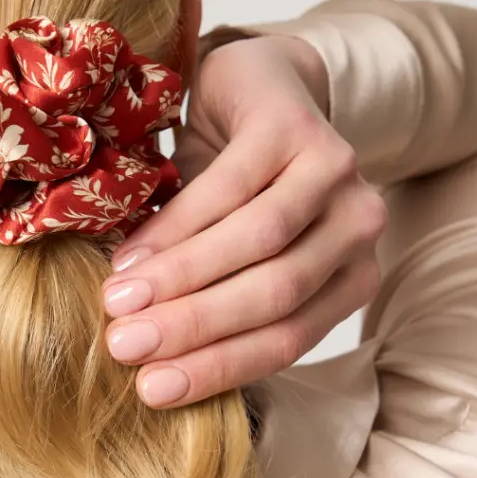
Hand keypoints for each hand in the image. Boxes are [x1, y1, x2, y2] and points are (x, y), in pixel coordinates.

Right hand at [102, 33, 387, 406]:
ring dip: (182, 278)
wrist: (254, 86)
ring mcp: (335, 172)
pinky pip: (230, 187)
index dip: (218, 368)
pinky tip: (133, 251)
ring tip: (118, 301)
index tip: (151, 391)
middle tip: (124, 347)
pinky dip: (176, 226)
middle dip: (195, 327)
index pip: (289, 339)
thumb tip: (149, 375)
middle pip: (277, 295)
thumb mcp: (232, 254)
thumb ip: (214, 304)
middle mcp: (358, 227)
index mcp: (351, 273)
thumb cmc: (237, 187)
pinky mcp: (296, 126)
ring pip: (259, 243)